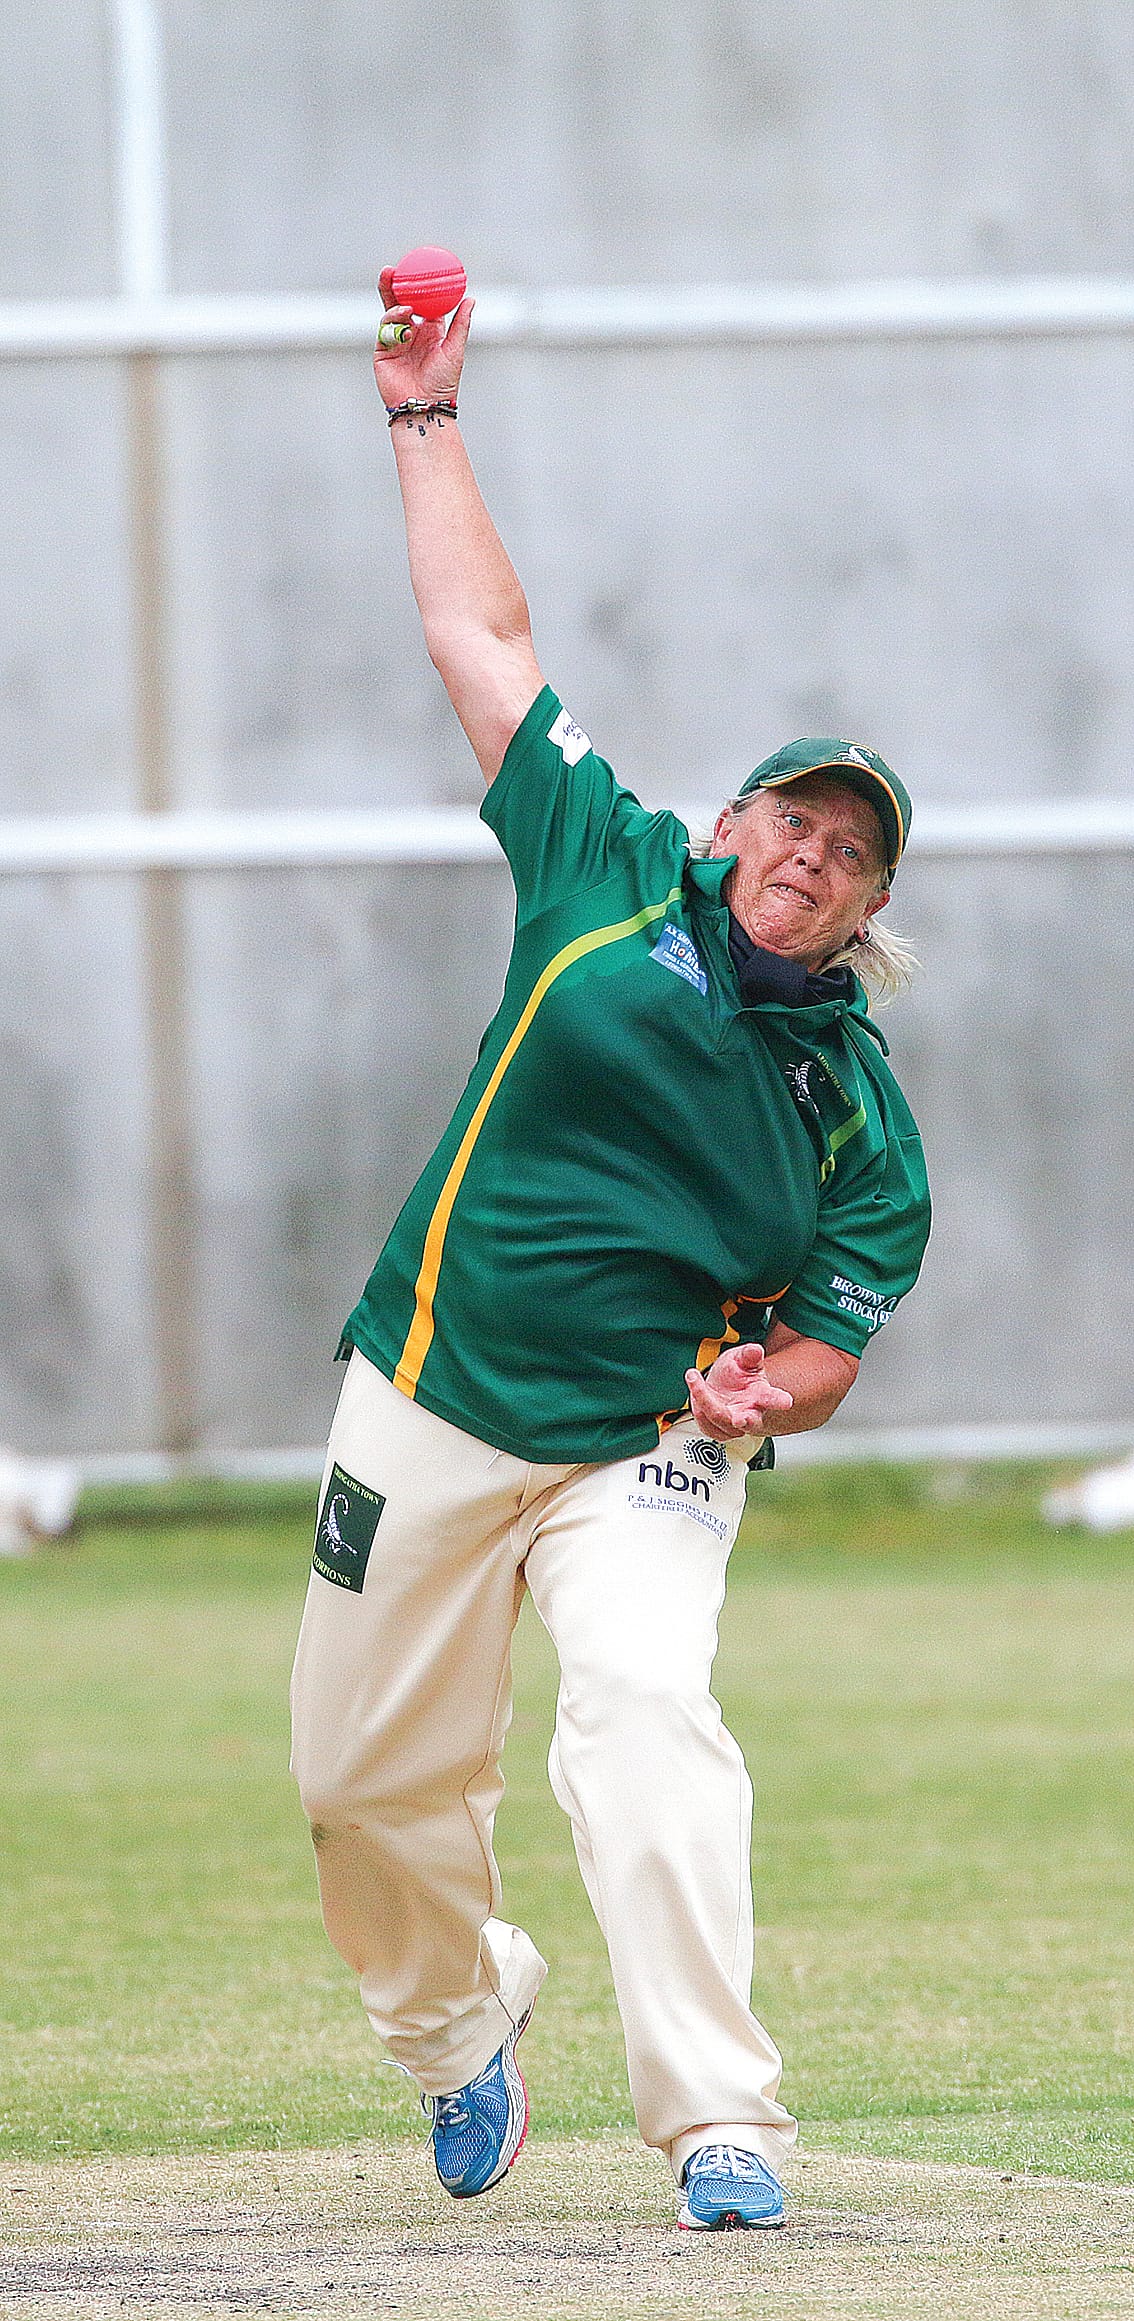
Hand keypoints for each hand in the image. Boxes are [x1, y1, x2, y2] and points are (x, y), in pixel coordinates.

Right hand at [373, 265, 473, 409]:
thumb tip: (470, 299)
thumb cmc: (443, 383)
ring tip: (393, 284)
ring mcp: (396, 342)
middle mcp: (412, 334)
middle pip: (400, 303)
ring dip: (391, 298)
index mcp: (430, 331)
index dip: (418, 286)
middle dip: (394, 286)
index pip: (422, 303)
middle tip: (393, 269)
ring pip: (390, 313)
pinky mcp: (383, 352)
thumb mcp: (455, 350)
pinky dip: (392, 319)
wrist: (425, 407)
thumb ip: (461, 324)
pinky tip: (402, 313)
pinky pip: (385, 330)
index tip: (418, 268)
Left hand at [684, 1341, 793, 1441]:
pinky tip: (696, 1394)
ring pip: (721, 1421)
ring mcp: (734, 1425)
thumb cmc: (737, 1373)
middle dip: (745, 1421)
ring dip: (705, 1401)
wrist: (722, 1386)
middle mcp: (751, 1412)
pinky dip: (699, 1409)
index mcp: (761, 1394)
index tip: (786, 1401)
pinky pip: (707, 1425)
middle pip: (751, 1422)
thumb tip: (755, 1349)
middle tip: (740, 1419)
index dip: (779, 1401)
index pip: (773, 1398)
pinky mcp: (719, 1431)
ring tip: (695, 1377)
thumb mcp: (741, 1358)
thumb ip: (748, 1354)